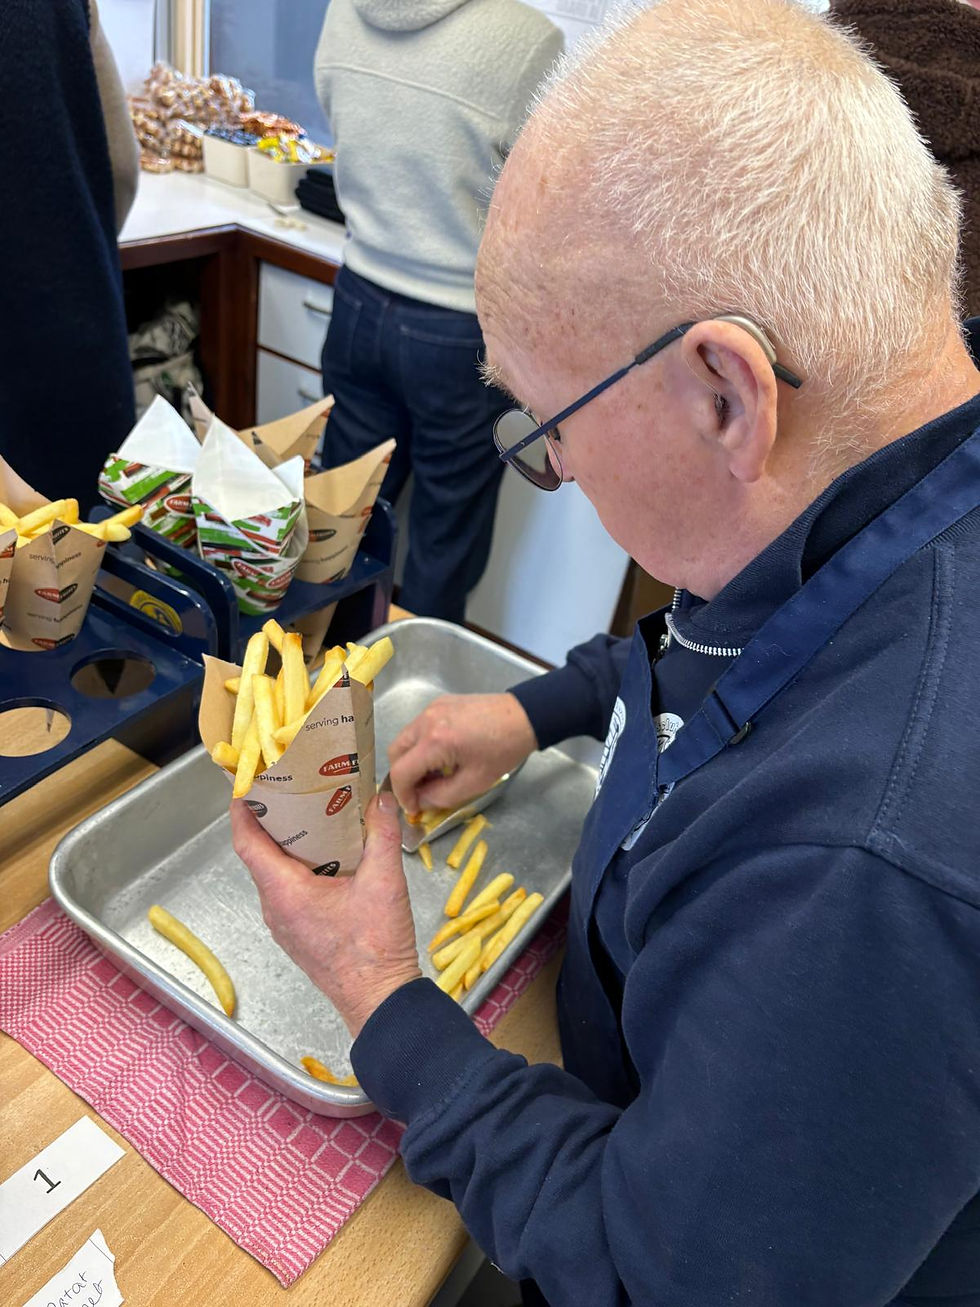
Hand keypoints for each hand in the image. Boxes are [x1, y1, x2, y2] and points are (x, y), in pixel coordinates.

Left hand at [231, 791, 421, 1037]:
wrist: (380, 1000)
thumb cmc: (375, 946)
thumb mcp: (385, 882)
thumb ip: (383, 835)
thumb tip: (382, 798)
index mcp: (285, 892)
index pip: (247, 843)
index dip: (242, 811)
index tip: (247, 785)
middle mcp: (275, 908)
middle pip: (259, 856)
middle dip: (269, 821)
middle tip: (288, 789)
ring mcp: (284, 925)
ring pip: (273, 875)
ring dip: (285, 845)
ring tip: (310, 816)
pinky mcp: (298, 934)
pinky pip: (287, 892)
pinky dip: (296, 867)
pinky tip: (325, 856)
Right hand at [388, 692, 537, 814]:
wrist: (524, 717)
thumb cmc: (503, 750)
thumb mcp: (474, 783)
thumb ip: (441, 796)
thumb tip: (420, 801)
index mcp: (436, 741)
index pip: (400, 772)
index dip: (402, 795)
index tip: (413, 807)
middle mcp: (427, 720)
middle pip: (395, 752)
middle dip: (402, 776)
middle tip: (419, 792)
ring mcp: (431, 708)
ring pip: (404, 739)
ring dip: (410, 760)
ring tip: (431, 775)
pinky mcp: (438, 703)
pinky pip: (417, 728)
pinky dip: (420, 745)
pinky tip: (440, 756)